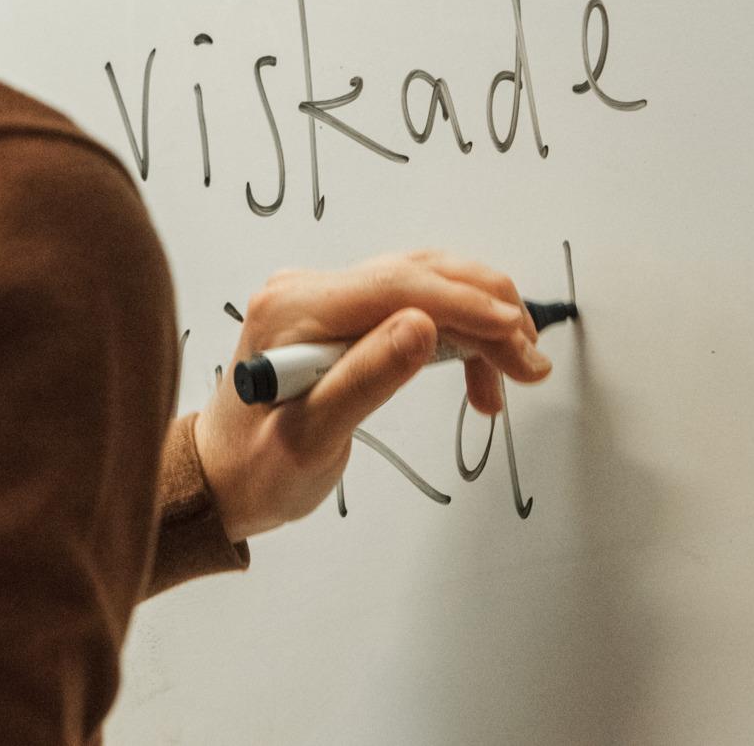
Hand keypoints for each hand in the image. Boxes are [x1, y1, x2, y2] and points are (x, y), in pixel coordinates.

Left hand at [190, 250, 554, 542]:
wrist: (222, 479)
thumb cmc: (257, 469)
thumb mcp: (310, 438)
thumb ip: (366, 379)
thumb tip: (425, 328)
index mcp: (295, 306)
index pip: (399, 284)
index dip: (468, 305)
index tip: (518, 337)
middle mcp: (309, 287)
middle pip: (420, 275)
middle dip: (487, 313)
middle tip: (532, 364)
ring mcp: (325, 296)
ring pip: (425, 284)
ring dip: (480, 320)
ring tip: (519, 370)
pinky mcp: (341, 314)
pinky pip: (414, 304)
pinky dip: (457, 332)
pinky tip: (481, 374)